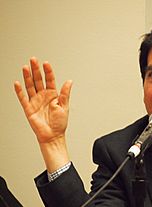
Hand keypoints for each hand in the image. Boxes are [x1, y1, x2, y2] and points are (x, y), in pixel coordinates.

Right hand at [14, 57, 71, 171]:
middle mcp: (43, 96)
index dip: (48, 72)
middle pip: (38, 80)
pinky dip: (19, 91)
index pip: (49, 80)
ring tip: (26, 67)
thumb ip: (65, 93)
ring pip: (30, 86)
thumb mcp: (65, 106)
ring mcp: (35, 101)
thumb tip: (69, 81)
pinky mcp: (28, 108)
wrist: (53, 136)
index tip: (46, 63)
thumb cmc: (60, 123)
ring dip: (27, 77)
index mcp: (53, 95)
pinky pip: (23, 98)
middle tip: (33, 60)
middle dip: (36, 70)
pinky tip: (18, 83)